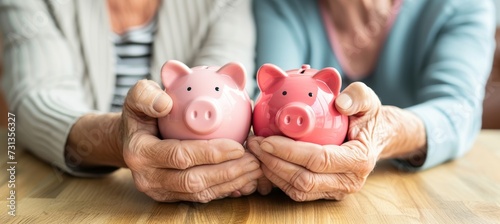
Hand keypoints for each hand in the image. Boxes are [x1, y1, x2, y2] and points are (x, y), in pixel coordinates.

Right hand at [121, 80, 261, 201]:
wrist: (131, 139)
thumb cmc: (142, 114)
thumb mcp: (137, 97)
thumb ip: (146, 95)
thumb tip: (165, 103)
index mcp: (140, 152)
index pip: (180, 156)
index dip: (211, 153)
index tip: (237, 145)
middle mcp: (148, 178)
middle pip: (193, 181)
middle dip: (228, 172)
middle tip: (253, 159)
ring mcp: (160, 191)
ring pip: (200, 193)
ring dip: (231, 183)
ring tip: (254, 168)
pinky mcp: (172, 198)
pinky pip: (202, 198)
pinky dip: (225, 189)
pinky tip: (244, 178)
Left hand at [248, 82, 425, 200]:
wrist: (375, 137)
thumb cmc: (366, 117)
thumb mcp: (367, 100)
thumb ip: (357, 97)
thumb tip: (341, 103)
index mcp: (359, 160)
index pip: (319, 159)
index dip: (289, 151)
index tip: (267, 138)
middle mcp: (349, 181)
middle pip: (304, 180)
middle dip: (274, 163)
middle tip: (254, 144)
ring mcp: (337, 191)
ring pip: (298, 190)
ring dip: (272, 173)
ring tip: (255, 152)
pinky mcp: (326, 193)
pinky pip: (298, 191)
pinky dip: (278, 178)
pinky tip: (265, 161)